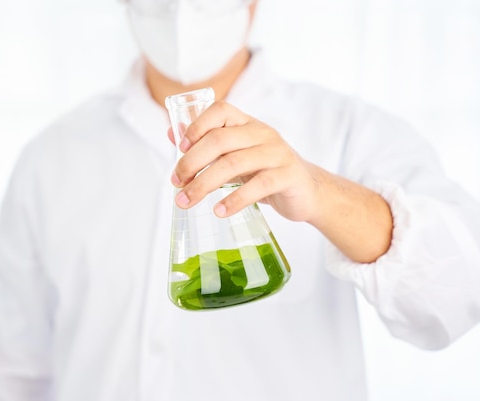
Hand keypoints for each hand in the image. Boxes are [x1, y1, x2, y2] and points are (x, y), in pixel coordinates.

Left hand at [169, 100, 322, 222]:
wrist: (307, 192)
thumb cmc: (265, 171)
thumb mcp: (236, 155)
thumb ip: (207, 144)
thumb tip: (172, 133)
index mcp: (247, 124)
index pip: (220, 110)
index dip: (197, 126)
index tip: (180, 148)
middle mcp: (262, 133)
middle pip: (220, 140)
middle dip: (191, 162)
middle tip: (176, 184)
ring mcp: (277, 153)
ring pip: (234, 163)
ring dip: (204, 184)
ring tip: (186, 202)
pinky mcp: (288, 176)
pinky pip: (258, 186)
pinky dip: (234, 200)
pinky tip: (219, 211)